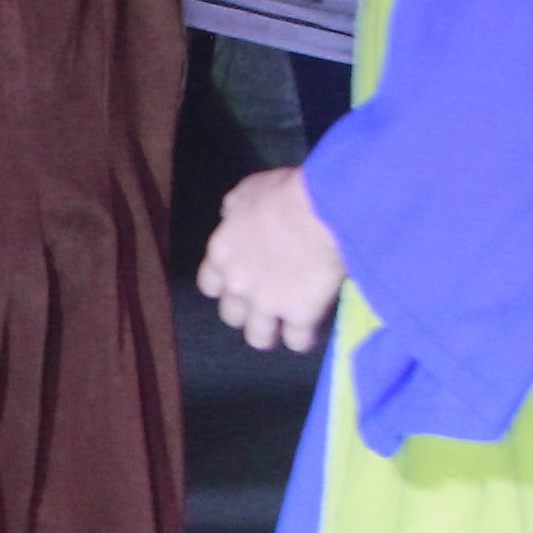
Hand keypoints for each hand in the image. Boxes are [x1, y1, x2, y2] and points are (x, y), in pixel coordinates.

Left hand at [197, 166, 348, 352]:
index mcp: (223, 252)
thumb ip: (235, 209)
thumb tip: (230, 216)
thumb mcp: (250, 191)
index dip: (225, 285)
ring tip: (286, 327)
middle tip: (266, 303)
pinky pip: (297, 341)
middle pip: (231, 315)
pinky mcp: (299, 314)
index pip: (209, 284)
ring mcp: (267, 303)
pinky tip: (313, 330)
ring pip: (258, 338)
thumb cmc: (286, 191)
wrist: (323, 209)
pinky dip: (304, 338)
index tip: (241, 280)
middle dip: (246, 312)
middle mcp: (238, 283)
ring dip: (270, 332)